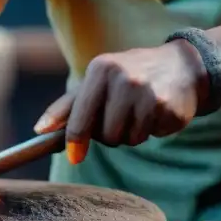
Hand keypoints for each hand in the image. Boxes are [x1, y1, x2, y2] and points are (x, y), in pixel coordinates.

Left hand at [33, 41, 208, 163]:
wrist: (181, 65)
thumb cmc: (129, 74)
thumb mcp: (98, 80)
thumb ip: (67, 106)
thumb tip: (39, 130)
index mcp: (101, 69)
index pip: (81, 117)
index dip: (76, 141)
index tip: (74, 156)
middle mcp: (124, 78)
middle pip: (106, 136)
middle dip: (112, 134)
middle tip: (121, 115)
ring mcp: (149, 93)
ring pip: (129, 139)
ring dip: (133, 133)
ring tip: (140, 111)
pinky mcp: (170, 108)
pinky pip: (152, 136)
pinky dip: (153, 129)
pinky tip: (158, 110)